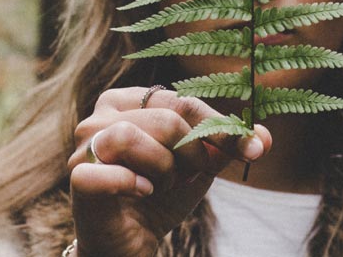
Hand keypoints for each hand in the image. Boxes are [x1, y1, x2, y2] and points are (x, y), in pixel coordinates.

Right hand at [68, 86, 271, 256]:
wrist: (128, 246)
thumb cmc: (159, 198)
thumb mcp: (198, 169)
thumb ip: (226, 148)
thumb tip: (264, 138)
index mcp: (128, 102)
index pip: (183, 101)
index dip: (221, 128)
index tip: (254, 149)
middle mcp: (98, 116)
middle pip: (163, 120)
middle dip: (191, 154)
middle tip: (189, 177)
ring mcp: (83, 147)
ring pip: (130, 137)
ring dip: (162, 169)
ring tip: (161, 185)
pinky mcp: (78, 178)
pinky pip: (108, 171)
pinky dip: (132, 184)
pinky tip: (142, 193)